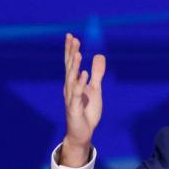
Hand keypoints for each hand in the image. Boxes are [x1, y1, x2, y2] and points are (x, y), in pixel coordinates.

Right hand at [60, 33, 105, 166]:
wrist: (82, 132)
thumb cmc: (87, 111)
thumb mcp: (95, 89)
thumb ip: (97, 73)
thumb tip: (99, 55)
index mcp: (74, 83)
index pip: (72, 63)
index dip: (71, 50)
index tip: (72, 36)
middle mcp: (69, 88)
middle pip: (70, 67)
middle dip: (71, 53)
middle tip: (72, 38)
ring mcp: (71, 97)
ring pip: (71, 78)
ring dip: (75, 66)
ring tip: (78, 53)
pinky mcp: (74, 108)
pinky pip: (77, 94)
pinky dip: (80, 83)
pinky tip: (84, 74)